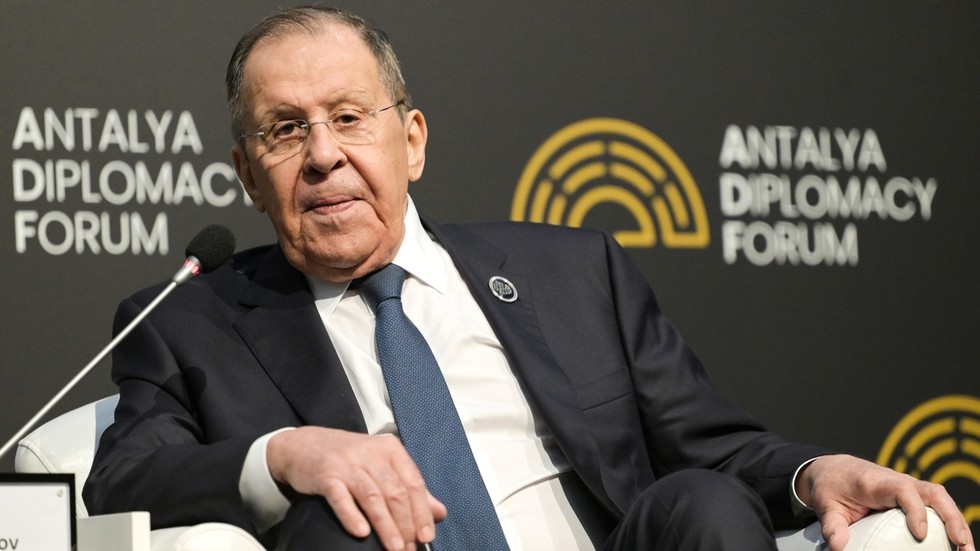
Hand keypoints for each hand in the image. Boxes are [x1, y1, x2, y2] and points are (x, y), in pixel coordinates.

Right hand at [267, 427, 446, 550]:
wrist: (301, 445)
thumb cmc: (348, 459)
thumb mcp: (381, 466)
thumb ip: (410, 489)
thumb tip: (439, 513)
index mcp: (390, 449)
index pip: (413, 483)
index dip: (422, 512)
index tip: (427, 537)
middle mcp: (370, 453)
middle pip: (395, 492)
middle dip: (406, 525)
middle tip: (409, 549)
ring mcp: (347, 463)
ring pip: (373, 497)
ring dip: (386, 526)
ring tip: (395, 548)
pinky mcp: (325, 475)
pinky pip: (341, 497)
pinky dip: (352, 515)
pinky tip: (361, 533)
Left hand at [796, 454, 973, 550]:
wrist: (833, 469)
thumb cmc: (831, 485)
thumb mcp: (825, 504)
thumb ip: (832, 526)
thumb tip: (838, 547)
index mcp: (875, 481)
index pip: (903, 489)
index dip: (915, 510)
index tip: (920, 533)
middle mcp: (896, 480)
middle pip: (933, 492)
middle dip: (951, 517)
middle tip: (960, 544)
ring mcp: (908, 487)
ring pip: (940, 499)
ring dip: (958, 523)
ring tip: (966, 550)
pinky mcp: (913, 496)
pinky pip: (937, 506)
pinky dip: (950, 523)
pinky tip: (957, 545)